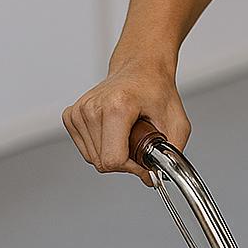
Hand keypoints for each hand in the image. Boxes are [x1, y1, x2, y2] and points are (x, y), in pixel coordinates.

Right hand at [62, 51, 189, 184]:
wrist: (140, 68)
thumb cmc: (157, 90)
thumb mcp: (177, 123)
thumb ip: (171, 155)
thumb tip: (153, 179)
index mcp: (116, 107)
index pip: (113, 159)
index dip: (132, 167)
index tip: (144, 158)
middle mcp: (92, 108)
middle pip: (102, 162)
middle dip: (124, 160)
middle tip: (138, 140)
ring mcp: (79, 111)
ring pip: (92, 158)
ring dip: (113, 152)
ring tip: (126, 132)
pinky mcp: (71, 115)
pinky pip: (85, 149)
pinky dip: (101, 146)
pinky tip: (113, 131)